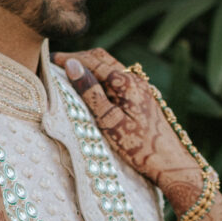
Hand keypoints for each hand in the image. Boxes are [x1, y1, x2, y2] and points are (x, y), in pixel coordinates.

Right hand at [58, 50, 210, 212]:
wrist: (170, 162)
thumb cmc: (139, 147)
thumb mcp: (109, 121)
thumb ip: (90, 92)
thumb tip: (72, 65)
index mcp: (126, 82)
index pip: (92, 60)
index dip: (70, 58)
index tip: (51, 59)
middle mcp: (135, 80)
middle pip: (102, 58)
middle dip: (79, 58)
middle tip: (58, 64)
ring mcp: (141, 88)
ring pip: (111, 68)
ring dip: (91, 67)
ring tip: (72, 74)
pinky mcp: (143, 98)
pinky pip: (118, 79)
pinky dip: (101, 77)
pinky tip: (94, 89)